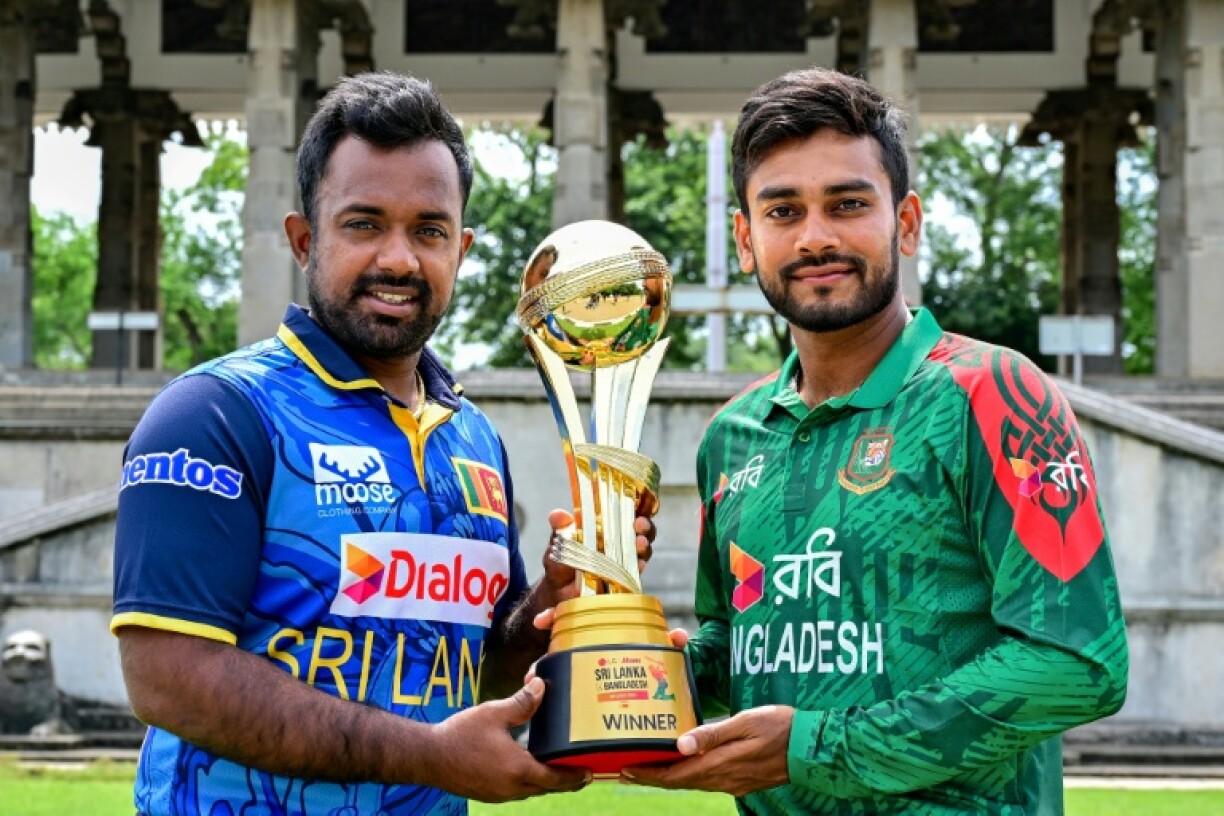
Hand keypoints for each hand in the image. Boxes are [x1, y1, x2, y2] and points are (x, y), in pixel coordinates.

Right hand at [428, 678, 589, 801]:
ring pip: (530, 791)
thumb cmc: (459, 734)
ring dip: (545, 782)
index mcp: (517, 768)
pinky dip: (527, 783)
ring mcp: (498, 794)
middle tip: (580, 772)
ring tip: (556, 769)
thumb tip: (541, 686)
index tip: (589, 773)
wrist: (427, 756)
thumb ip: (521, 702)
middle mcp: (510, 787)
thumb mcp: (493, 713)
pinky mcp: (487, 794)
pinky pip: (515, 791)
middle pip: (545, 788)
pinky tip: (526, 769)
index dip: (574, 777)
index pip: (554, 778)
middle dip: (564, 781)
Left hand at [533, 509, 656, 630]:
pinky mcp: (625, 581)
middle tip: (640, 524)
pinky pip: (636, 573)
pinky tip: (639, 564)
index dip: (635, 508)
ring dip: (644, 546)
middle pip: (641, 531)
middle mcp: (619, 543)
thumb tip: (557, 515)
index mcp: (606, 527)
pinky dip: (639, 568)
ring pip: (643, 551)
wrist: (559, 594)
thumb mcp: (558, 543)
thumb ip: (560, 528)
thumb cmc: (560, 563)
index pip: (627, 513)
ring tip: (640, 543)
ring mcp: (624, 562)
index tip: (635, 505)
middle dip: (645, 527)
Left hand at [620, 705, 793, 796]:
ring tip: (649, 767)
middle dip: (653, 777)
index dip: (649, 774)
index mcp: (721, 764)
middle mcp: (724, 779)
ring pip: (693, 784)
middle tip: (627, 770)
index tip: (626, 769)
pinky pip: (707, 782)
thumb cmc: (779, 726)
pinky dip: (689, 776)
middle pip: (680, 783)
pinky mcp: (742, 782)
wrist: (812, 747)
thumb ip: (712, 734)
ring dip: (669, 778)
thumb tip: (680, 745)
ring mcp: (734, 783)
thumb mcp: (745, 722)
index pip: (676, 775)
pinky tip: (684, 767)